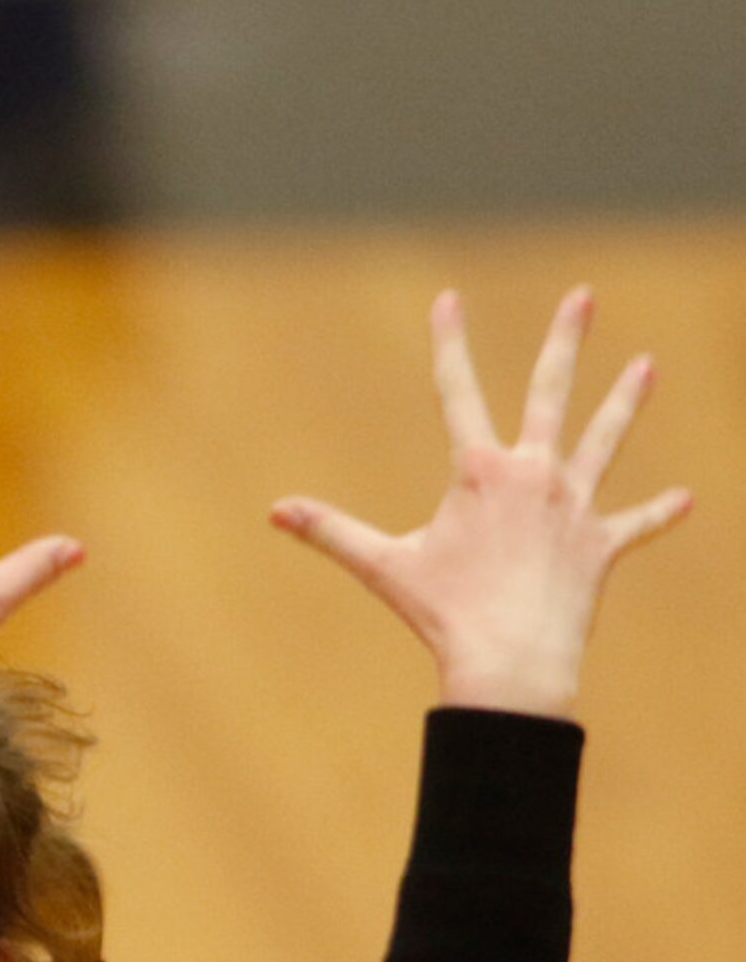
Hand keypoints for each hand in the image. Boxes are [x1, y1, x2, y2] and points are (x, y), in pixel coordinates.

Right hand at [271, 287, 691, 717]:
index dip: (448, 340)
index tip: (448, 298)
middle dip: (566, 340)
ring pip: (602, 442)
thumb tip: (274, 511)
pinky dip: (658, 513)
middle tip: (583, 295)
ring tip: (647, 366)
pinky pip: (635, 524)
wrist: (512, 666)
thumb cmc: (445, 614)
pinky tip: (686, 498)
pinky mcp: (601, 547)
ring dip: (625, 402)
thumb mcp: (383, 566)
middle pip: (551, 392)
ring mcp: (573, 509)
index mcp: (480, 470)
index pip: (455, 389)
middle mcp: (533, 476)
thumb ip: (330, 532)